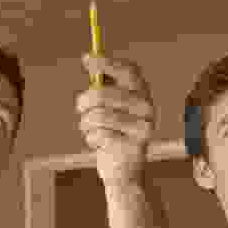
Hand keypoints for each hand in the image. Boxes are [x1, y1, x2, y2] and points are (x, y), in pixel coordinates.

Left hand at [76, 54, 154, 184]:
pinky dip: (91, 139)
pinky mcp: (134, 146)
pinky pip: (100, 135)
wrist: (122, 170)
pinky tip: (98, 143)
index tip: (87, 60)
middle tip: (80, 107)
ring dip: (85, 124)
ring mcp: (143, 127)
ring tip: (89, 129)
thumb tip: (88, 58)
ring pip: (98, 116)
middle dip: (84, 101)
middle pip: (104, 94)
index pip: (128, 70)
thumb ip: (101, 83)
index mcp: (142, 92)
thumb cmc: (112, 132)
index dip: (107, 63)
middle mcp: (146, 107)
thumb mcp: (106, 105)